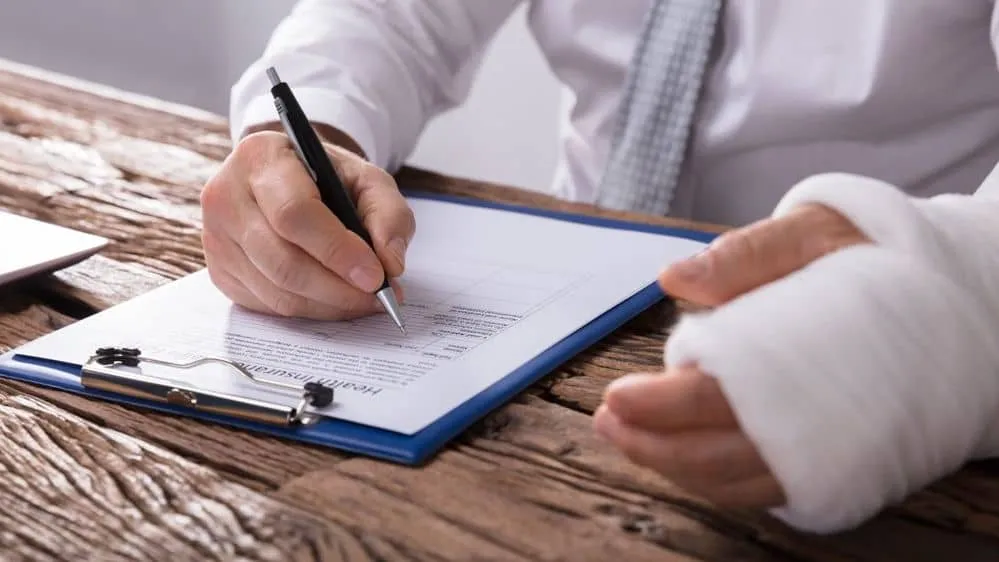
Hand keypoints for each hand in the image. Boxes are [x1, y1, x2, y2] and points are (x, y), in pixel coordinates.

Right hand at [200, 130, 414, 318]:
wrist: (291, 178)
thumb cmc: (329, 177)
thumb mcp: (368, 180)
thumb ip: (389, 215)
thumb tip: (390, 265)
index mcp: (261, 157)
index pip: (294, 213)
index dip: (337, 250)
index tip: (375, 275)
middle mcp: (226, 195)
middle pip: (282, 260)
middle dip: (338, 288)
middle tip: (379, 298)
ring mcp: (216, 236)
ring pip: (276, 290)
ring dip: (328, 305)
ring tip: (365, 301)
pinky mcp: (219, 270)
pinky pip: (267, 304)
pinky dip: (309, 310)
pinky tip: (336, 300)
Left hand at [594, 203, 868, 507]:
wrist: (947, 297)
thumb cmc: (872, 258)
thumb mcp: (816, 230)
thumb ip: (747, 254)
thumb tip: (675, 277)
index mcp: (809, 358)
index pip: (721, 397)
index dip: (662, 404)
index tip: (618, 398)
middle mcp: (821, 418)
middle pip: (720, 453)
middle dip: (654, 444)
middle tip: (608, 423)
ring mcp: (829, 449)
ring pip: (738, 480)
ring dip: (675, 466)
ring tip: (626, 439)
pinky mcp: (833, 463)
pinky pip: (763, 486)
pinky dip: (713, 478)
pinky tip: (677, 454)